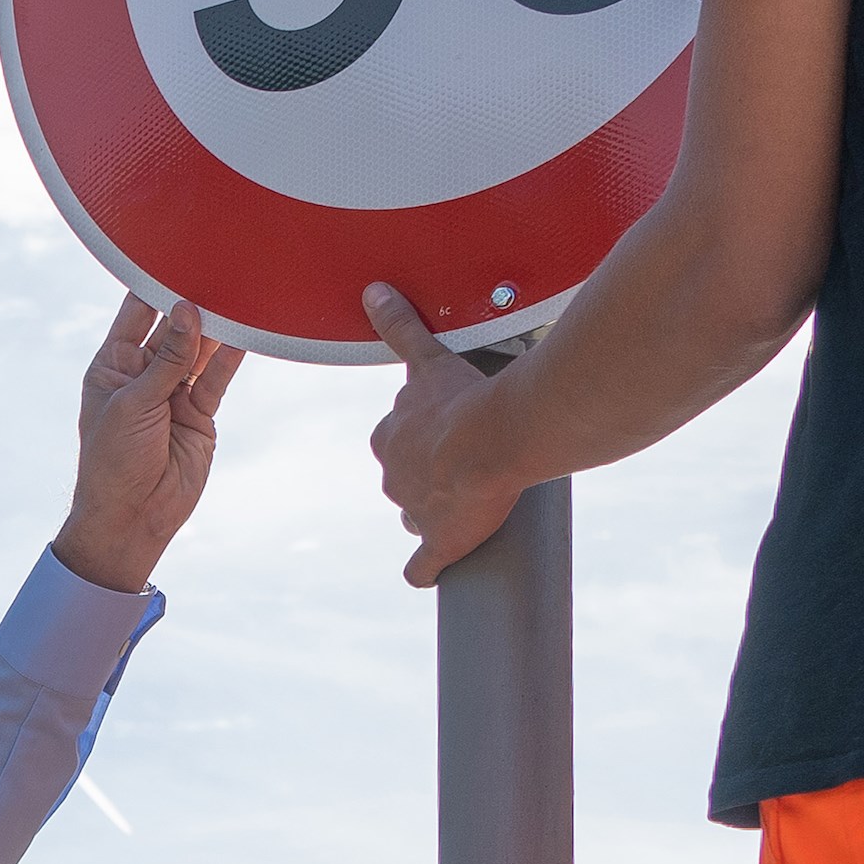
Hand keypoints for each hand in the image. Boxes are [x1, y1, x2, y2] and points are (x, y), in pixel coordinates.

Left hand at [53, 295, 239, 594]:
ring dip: (216, 326)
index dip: (154, 284)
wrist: (131, 518)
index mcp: (112, 364)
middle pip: (173, 326)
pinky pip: (216, 378)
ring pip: (199, 350)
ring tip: (238, 292)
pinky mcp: (199, 413)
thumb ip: (165, 360)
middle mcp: (143, 373)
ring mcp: (173, 393)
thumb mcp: (133, 404)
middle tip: (217, 266)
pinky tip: (246, 332)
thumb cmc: (113, 462)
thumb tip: (188, 312)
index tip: (176, 253)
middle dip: (193, 301)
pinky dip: (231, 357)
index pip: (135, 312)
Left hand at [363, 284, 530, 583]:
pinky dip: (426, 569)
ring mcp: (415, 511)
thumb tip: (372, 291)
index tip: (445, 438)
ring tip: (468, 507)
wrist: (491, 438)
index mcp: (391, 437)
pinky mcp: (438, 542)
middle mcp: (395, 475)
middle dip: (426, 477)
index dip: (423, 441)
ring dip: (435, 513)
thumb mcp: (427, 356)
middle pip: (405, 480)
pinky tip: (432, 572)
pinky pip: (422, 566)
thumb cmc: (465, 397)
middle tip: (462, 467)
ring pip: (416, 516)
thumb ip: (400, 327)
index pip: (398, 443)